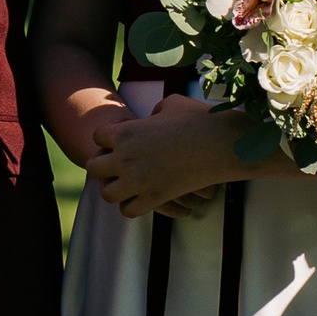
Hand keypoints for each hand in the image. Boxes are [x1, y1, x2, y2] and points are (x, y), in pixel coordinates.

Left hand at [83, 93, 239, 218]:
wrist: (222, 143)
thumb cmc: (198, 119)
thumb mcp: (170, 104)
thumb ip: (152, 113)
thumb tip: (150, 120)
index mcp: (125, 132)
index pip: (97, 137)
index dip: (109, 137)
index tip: (123, 138)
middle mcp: (126, 158)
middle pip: (94, 167)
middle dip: (105, 164)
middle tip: (121, 163)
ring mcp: (139, 181)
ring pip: (107, 193)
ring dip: (115, 188)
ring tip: (129, 183)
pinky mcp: (155, 198)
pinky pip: (129, 210)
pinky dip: (132, 205)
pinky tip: (143, 196)